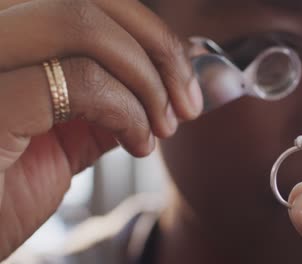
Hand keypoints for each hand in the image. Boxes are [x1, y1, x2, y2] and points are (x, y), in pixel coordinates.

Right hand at [0, 0, 202, 258]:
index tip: (185, 80)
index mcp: (11, 40)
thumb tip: (166, 80)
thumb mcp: (68, 137)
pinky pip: (79, 79)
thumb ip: (108, 100)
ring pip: (81, 23)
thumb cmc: (5, 193)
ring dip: (146, 78)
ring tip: (163, 127)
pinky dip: (128, 111)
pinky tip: (138, 144)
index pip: (88, 2)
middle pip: (87, 0)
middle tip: (187, 101)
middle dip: (158, 46)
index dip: (150, 32)